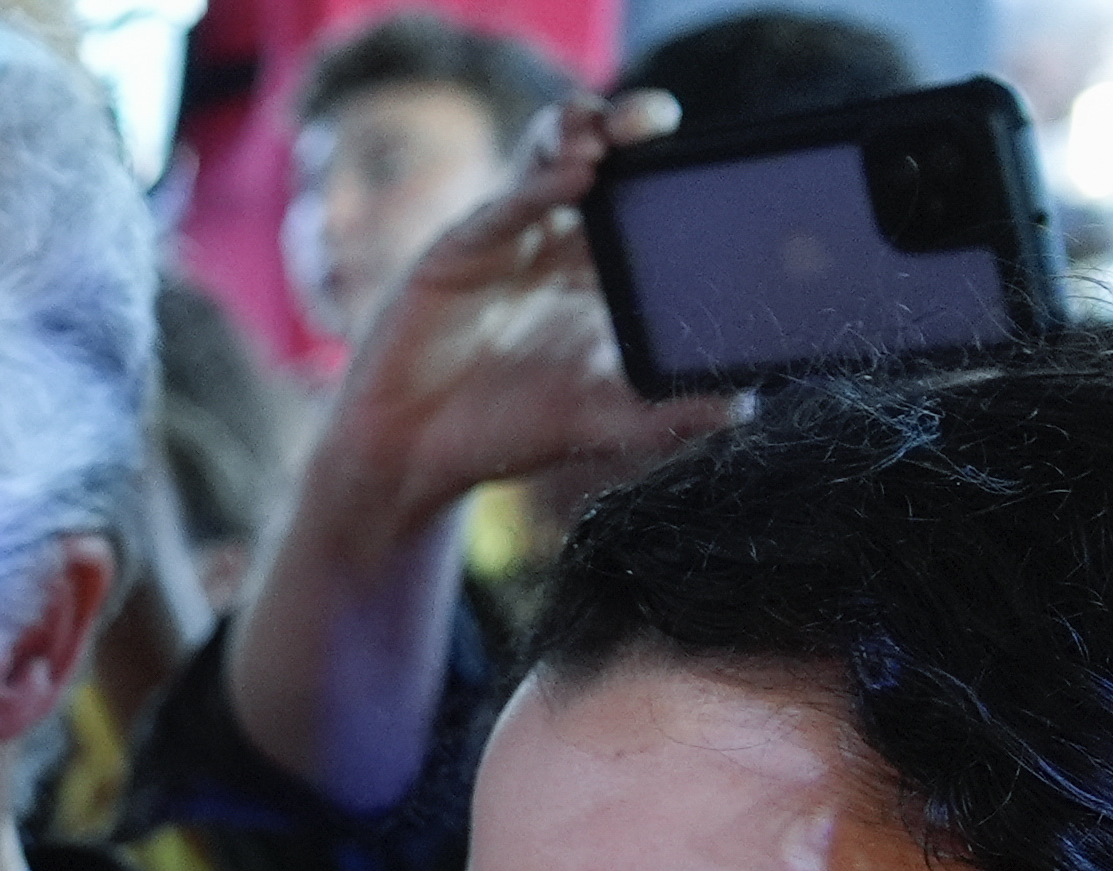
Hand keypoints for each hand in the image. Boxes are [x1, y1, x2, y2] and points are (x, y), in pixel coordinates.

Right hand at [321, 97, 729, 530]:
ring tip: (608, 137)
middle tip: (656, 124)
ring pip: (549, 156)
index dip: (678, 164)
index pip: (652, 194)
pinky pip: (505, 203)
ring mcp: (510, 237)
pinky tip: (574, 174)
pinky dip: (538, 184)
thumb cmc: (506, 433)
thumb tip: (743, 406)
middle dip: (634, 124)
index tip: (717, 157)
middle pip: (607, 154)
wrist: (414, 459)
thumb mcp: (604, 423)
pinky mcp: (459, 249)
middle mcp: (561, 240)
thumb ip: (669, 416)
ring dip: (581, 132)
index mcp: (605, 269)